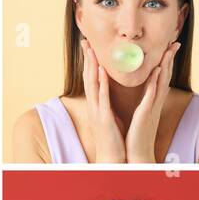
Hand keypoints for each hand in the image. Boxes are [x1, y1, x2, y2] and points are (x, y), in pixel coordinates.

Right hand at [76, 38, 126, 162]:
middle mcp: (94, 105)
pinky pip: (102, 97)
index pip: (92, 79)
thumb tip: (108, 95)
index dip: (90, 62)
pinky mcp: (104, 117)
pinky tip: (102, 71)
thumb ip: (108, 104)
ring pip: (93, 84)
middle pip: (88, 77)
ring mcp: (97, 111)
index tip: (90, 47)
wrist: (112, 158)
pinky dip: (102, 82)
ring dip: (91, 66)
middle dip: (87, 59)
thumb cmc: (113, 139)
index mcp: (96, 105)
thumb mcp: (110, 117)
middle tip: (85, 41)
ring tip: (91, 50)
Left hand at [125, 41, 180, 162]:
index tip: (169, 46)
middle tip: (175, 42)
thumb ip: (145, 102)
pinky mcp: (146, 113)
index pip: (161, 77)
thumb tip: (147, 91)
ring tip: (169, 51)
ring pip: (161, 83)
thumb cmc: (138, 135)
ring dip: (166, 66)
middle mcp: (155, 102)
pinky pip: (151, 95)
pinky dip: (154, 83)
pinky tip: (157, 71)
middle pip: (166, 76)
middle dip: (170, 58)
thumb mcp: (142, 114)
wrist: (137, 154)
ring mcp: (152, 107)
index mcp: (153, 101)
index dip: (166, 61)